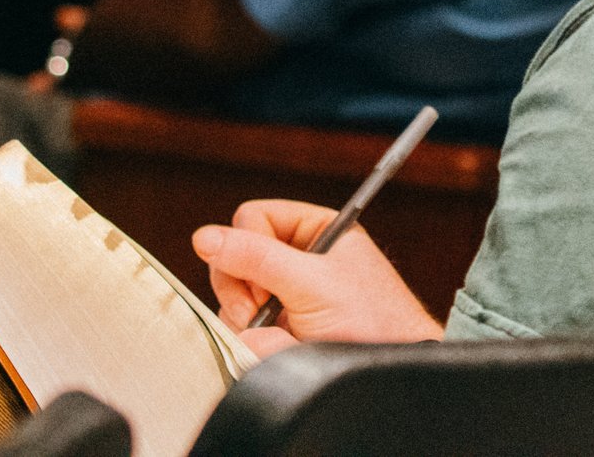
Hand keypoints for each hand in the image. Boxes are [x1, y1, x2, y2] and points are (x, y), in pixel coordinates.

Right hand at [193, 199, 443, 356]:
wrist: (390, 376)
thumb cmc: (371, 321)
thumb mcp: (311, 283)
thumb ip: (257, 257)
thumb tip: (204, 237)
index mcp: (315, 229)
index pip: (253, 217)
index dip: (248, 245)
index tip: (262, 279)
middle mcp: (297, 259)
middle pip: (234, 256)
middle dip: (241, 287)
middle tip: (259, 310)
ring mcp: (284, 295)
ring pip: (232, 295)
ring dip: (247, 318)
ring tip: (283, 332)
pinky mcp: (277, 329)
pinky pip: (240, 327)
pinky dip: (252, 339)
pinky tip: (281, 346)